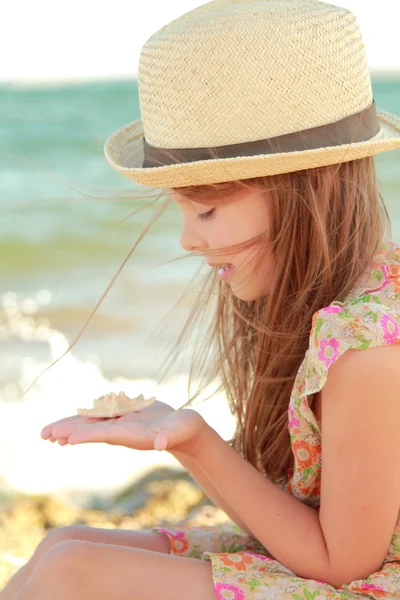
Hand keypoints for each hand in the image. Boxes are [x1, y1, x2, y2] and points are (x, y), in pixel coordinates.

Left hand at [41, 400, 205, 457]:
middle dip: (68, 431)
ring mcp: (121, 424)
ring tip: (47, 434)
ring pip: (91, 424)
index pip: (106, 434)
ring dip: (70, 426)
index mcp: (134, 434)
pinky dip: (82, 419)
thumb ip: (171, 437)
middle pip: (91, 430)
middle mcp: (123, 431)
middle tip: (44, 435)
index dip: (87, 435)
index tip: (67, 440)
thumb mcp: (180, 431)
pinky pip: (98, 417)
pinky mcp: (122, 417)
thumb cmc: (185, 430)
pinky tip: (68, 423)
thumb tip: (163, 445)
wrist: (184, 430)